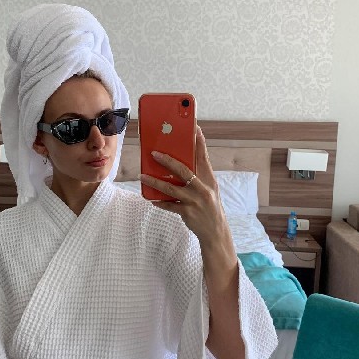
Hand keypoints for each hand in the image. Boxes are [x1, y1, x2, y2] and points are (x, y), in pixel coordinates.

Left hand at [139, 126, 226, 243]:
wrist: (215, 230)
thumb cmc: (209, 205)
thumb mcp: (208, 188)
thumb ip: (197, 175)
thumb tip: (177, 163)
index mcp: (209, 179)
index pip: (203, 156)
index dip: (199, 141)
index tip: (194, 128)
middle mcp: (203, 188)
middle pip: (183, 170)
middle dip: (167, 161)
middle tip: (153, 153)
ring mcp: (195, 200)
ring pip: (171, 188)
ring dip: (155, 182)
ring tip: (143, 176)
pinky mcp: (188, 212)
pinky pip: (169, 205)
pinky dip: (160, 202)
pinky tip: (152, 199)